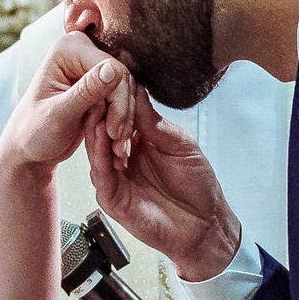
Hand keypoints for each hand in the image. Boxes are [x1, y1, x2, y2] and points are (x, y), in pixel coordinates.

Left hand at [0, 30, 129, 169]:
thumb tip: (114, 69)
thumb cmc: (34, 132)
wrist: (29, 147)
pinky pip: (123, 100)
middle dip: (123, 113)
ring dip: (126, 120)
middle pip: (123, 78)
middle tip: (118, 145)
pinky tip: (117, 144)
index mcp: (67, 49)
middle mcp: (81, 51)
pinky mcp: (100, 85)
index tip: (114, 133)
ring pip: (127, 91)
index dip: (118, 101)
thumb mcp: (59, 115)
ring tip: (118, 149)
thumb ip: (85, 92)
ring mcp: (92, 67)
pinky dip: (123, 122)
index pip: (111, 67)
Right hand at [86, 80, 240, 282]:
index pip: (119, 115)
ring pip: (96, 150)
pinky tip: (100, 137)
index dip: (115, 96)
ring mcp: (115, 178)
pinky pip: (100, 174)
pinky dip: (98, 154)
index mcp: (138, 142)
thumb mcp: (180, 144)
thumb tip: (136, 90)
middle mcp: (122, 158)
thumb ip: (154, 122)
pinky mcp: (112, 199)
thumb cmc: (197, 186)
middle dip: (99, 108)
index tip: (111, 73)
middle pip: (102, 129)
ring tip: (94, 106)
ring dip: (95, 128)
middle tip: (96, 86)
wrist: (204, 225)